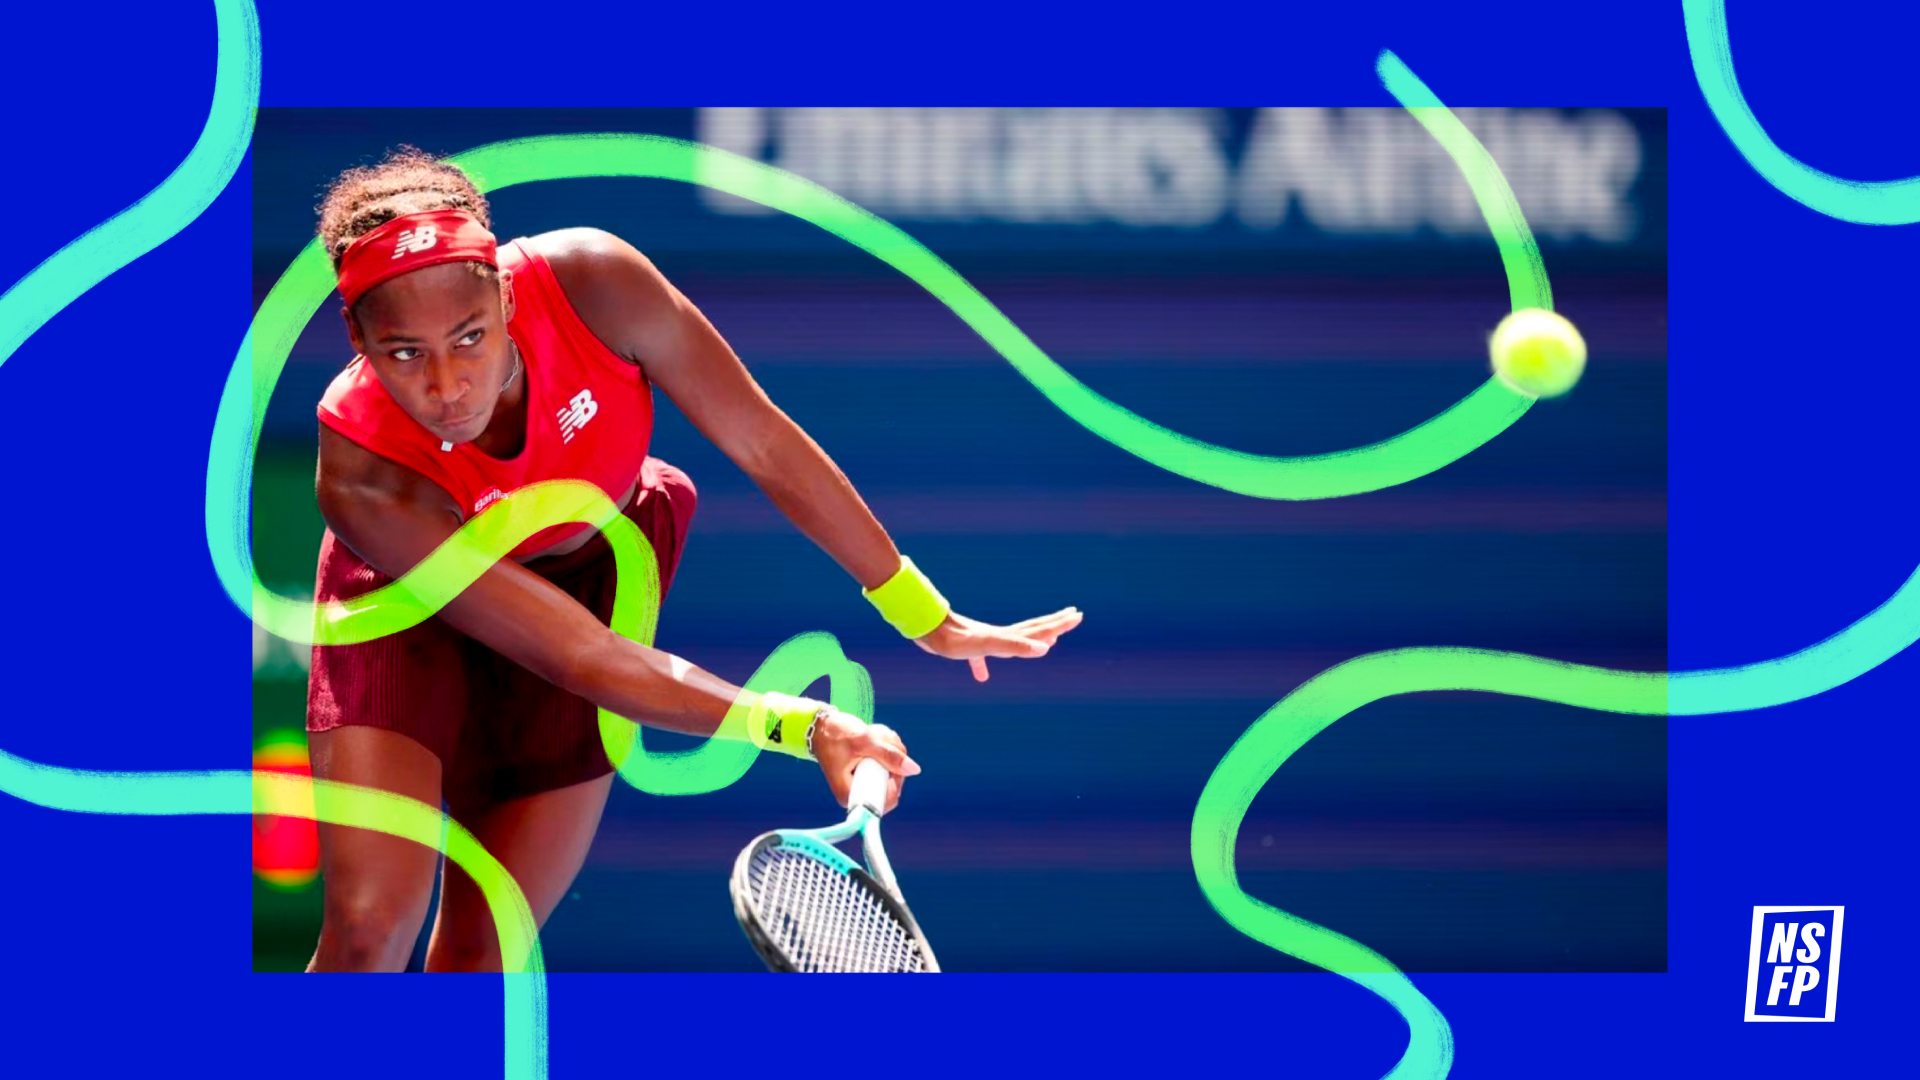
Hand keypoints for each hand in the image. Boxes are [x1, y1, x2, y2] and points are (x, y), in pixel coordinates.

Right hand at [809, 707, 919, 812]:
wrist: (822, 727)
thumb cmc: (834, 735)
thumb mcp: (863, 742)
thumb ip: (888, 755)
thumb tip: (914, 769)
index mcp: (851, 795)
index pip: (886, 799)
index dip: (895, 778)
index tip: (887, 757)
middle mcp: (859, 793)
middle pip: (894, 783)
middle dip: (892, 757)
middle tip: (879, 737)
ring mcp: (866, 782)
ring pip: (895, 769)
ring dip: (890, 747)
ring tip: (873, 734)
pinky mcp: (871, 772)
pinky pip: (890, 762)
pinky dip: (888, 746)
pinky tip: (875, 736)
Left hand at [914, 607, 1082, 681]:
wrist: (926, 629)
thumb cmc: (957, 639)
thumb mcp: (990, 644)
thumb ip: (1016, 646)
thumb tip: (1045, 648)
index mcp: (1007, 636)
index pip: (1039, 629)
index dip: (1058, 624)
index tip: (1077, 614)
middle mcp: (999, 636)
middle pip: (1032, 629)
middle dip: (1054, 624)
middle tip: (1073, 615)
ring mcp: (984, 640)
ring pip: (1013, 639)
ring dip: (1031, 639)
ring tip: (1045, 640)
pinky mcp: (967, 647)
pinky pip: (981, 658)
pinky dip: (984, 667)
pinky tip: (982, 676)